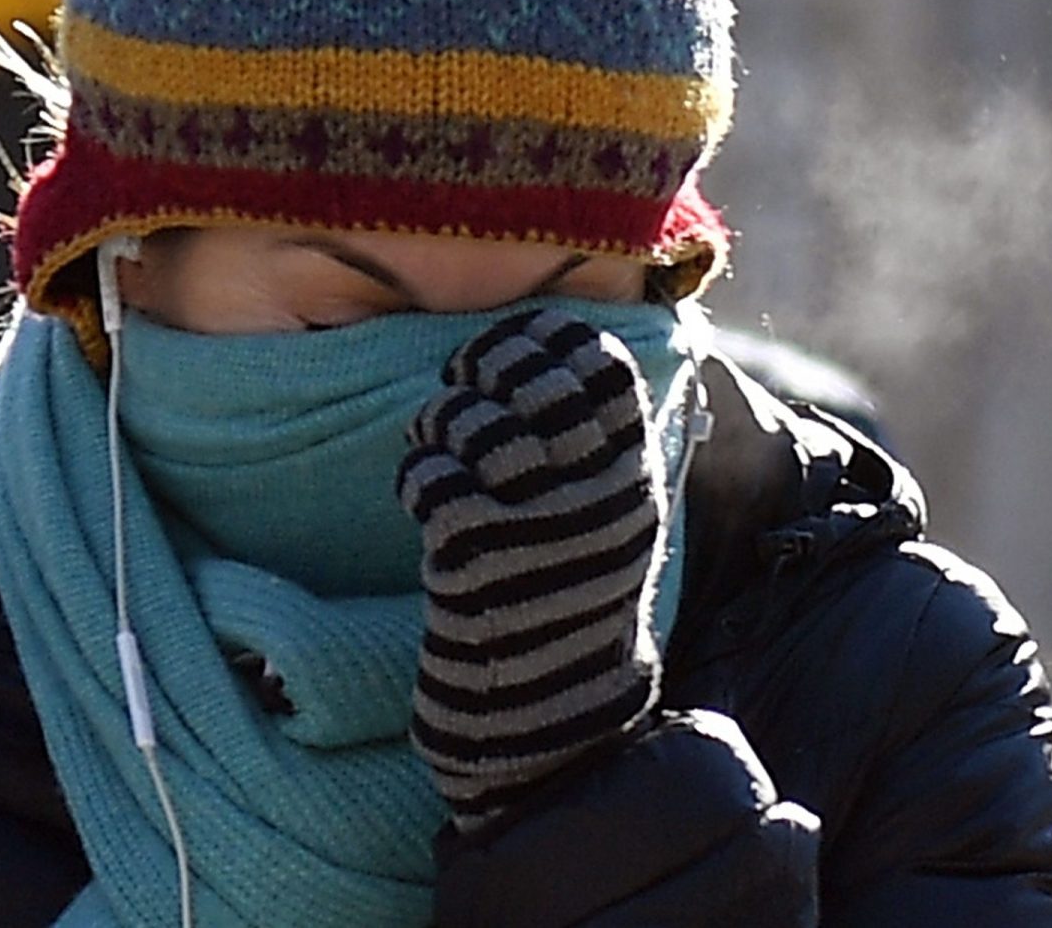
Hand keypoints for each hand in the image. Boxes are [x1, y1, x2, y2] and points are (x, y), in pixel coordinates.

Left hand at [396, 308, 666, 831]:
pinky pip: (432, 473)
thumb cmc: (568, 602)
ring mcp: (538, 524)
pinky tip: (423, 496)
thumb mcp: (613, 521)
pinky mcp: (477, 555)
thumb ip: (598, 447)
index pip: (601, 367)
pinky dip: (417, 473)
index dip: (546, 339)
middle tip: (464, 382)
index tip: (512, 342)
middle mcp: (596, 495)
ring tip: (440, 444)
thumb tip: (558, 352)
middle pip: (534, 379)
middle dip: (487, 366)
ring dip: (442, 421)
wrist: (546, 711)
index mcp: (634, 480)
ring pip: (474, 420)